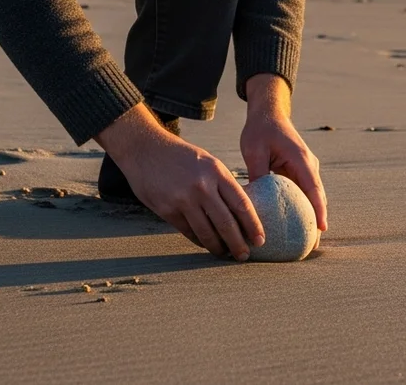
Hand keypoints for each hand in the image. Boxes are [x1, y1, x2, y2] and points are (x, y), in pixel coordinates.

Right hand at [96, 104, 264, 259]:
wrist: (145, 149)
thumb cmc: (181, 157)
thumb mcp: (207, 162)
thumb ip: (222, 184)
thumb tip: (240, 212)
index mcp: (216, 172)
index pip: (241, 204)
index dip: (253, 225)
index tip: (260, 240)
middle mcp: (202, 186)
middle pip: (226, 223)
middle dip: (238, 243)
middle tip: (244, 256)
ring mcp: (183, 199)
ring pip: (206, 232)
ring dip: (218, 247)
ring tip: (225, 253)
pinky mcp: (167, 210)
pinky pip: (188, 232)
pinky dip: (199, 240)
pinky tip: (206, 244)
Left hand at [241, 74, 327, 230]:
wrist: (269, 114)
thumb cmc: (260, 130)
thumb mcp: (254, 150)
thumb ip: (257, 173)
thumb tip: (254, 200)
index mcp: (301, 160)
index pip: (313, 189)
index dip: (318, 210)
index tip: (321, 229)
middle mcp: (309, 165)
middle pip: (317, 197)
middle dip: (317, 220)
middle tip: (312, 246)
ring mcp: (307, 168)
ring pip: (313, 196)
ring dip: (312, 216)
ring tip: (307, 241)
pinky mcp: (300, 171)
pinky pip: (305, 192)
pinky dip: (303, 207)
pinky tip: (295, 224)